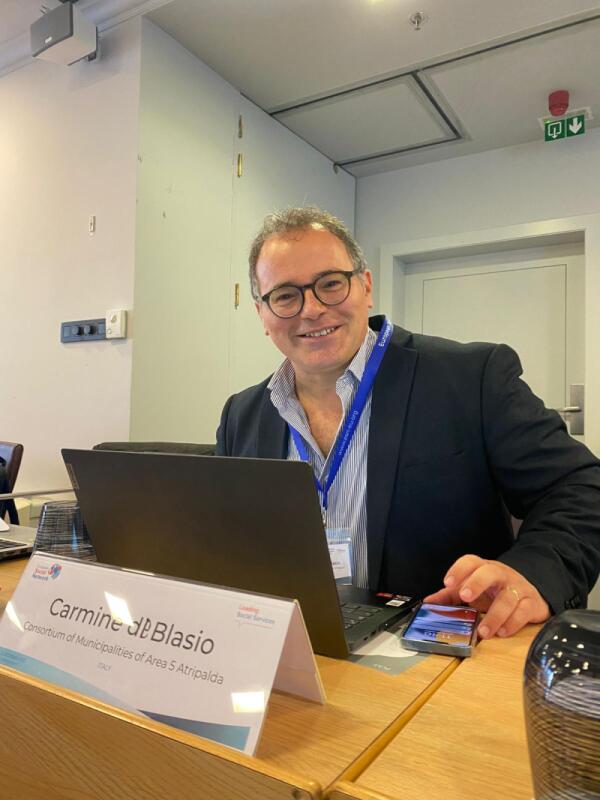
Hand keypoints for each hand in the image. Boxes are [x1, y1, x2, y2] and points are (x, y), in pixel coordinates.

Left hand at [423, 555, 549, 638]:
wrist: (531, 593)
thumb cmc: (494, 592)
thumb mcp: (472, 591)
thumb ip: (450, 596)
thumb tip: (428, 603)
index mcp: (483, 569)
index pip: (470, 562)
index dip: (459, 570)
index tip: (447, 582)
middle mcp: (501, 575)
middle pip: (490, 572)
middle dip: (476, 582)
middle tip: (465, 596)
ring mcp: (518, 588)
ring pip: (508, 597)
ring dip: (494, 615)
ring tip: (483, 632)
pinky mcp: (531, 603)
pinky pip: (524, 611)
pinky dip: (513, 623)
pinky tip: (503, 632)